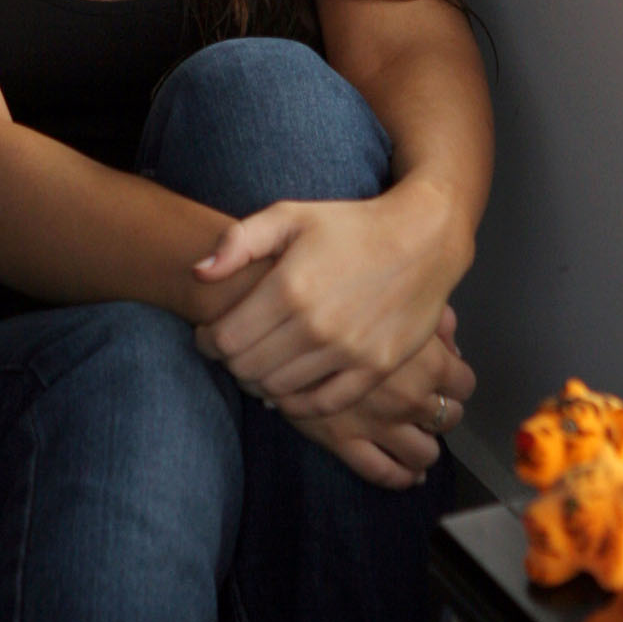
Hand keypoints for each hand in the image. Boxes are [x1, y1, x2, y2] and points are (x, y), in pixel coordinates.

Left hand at [192, 190, 475, 486]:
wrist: (423, 239)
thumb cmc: (352, 226)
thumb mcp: (290, 216)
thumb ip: (239, 242)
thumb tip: (199, 273)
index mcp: (289, 288)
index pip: (225, 339)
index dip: (207, 340)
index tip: (210, 334)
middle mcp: (316, 325)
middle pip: (246, 368)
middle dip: (231, 361)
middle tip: (236, 348)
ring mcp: (348, 351)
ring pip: (278, 389)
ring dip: (261, 381)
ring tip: (263, 362)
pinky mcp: (374, 369)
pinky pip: (322, 405)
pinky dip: (298, 402)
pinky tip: (292, 384)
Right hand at [259, 307, 472, 488]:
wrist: (281, 321)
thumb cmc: (339, 302)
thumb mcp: (394, 296)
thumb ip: (430, 318)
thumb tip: (451, 338)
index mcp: (427, 361)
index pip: (464, 384)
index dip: (458, 382)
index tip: (449, 380)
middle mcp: (410, 397)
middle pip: (449, 418)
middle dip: (442, 412)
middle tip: (430, 405)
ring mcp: (379, 424)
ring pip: (424, 453)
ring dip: (426, 447)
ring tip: (419, 439)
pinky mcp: (346, 441)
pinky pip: (383, 472)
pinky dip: (402, 477)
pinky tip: (408, 474)